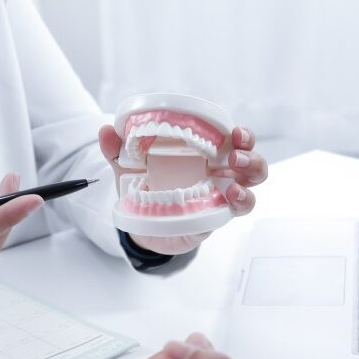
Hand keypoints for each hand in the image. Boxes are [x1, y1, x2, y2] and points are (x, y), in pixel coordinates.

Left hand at [99, 124, 267, 254]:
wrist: (143, 228)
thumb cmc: (145, 190)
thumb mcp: (129, 168)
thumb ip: (117, 150)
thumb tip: (106, 130)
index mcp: (204, 153)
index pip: (231, 137)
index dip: (240, 132)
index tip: (232, 130)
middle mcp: (219, 172)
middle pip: (251, 157)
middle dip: (250, 151)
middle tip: (235, 152)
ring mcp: (222, 194)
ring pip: (253, 181)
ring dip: (251, 171)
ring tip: (235, 173)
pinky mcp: (218, 215)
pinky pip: (240, 208)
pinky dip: (242, 200)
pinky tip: (231, 196)